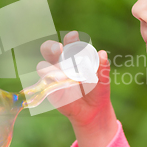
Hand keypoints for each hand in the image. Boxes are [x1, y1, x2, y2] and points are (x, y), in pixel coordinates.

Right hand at [37, 31, 117, 146]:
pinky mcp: (50, 90)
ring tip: (61, 76)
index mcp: (74, 57)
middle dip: (50, 47)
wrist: (94, 110)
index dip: (69, 39)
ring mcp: (53, 76)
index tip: (73, 36)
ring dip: (49, 69)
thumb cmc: (97, 89)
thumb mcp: (103, 79)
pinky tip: (58, 85)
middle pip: (49, 51)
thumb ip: (102, 67)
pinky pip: (45, 84)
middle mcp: (61, 63)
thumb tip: (102, 54)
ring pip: (43, 67)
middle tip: (57, 48)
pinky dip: (50, 83)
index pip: (69, 44)